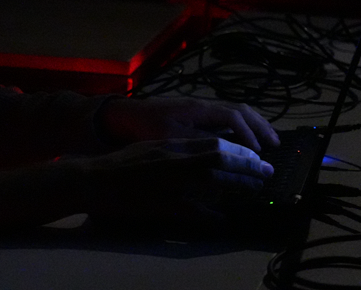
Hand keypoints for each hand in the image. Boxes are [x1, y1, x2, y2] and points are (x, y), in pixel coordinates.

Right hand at [85, 137, 273, 220]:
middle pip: (219, 159)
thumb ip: (176, 148)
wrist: (93, 179)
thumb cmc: (119, 162)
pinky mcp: (162, 203)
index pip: (213, 142)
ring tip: (256, 188)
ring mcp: (169, 182)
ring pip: (212, 180)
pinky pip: (193, 209)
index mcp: (171, 143)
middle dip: (247, 166)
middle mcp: (174, 159)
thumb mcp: (150, 146)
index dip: (238, 150)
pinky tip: (222, 217)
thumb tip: (204, 150)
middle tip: (267, 172)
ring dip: (237, 184)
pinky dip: (210, 213)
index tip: (255, 156)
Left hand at [98, 96, 279, 151]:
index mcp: (199, 109)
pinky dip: (242, 122)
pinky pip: (226, 112)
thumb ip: (201, 142)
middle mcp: (203, 103)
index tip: (258, 153)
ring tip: (267, 138)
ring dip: (254, 122)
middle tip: (276, 143)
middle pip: (240, 109)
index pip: (233, 118)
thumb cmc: (148, 127)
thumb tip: (228, 150)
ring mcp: (200, 105)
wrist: (128, 114)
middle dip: (260, 125)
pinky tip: (245, 134)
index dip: (249, 135)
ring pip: (235, 109)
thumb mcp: (172, 138)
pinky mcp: (196, 110)